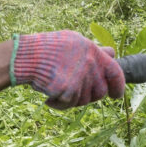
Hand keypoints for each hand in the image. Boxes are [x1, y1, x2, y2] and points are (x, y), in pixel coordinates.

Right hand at [11, 31, 125, 108]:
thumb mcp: (74, 41)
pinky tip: (49, 96)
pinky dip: (58, 104)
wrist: (27, 57)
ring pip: (85, 100)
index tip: (116, 95)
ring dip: (73, 99)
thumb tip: (112, 53)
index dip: (118, 86)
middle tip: (74, 92)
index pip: (116, 72)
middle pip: (100, 92)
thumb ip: (94, 49)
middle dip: (90, 96)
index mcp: (93, 51)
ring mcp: (80, 78)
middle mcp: (90, 64)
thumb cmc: (49, 48)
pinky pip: (69, 105)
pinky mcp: (68, 91)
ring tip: (58, 89)